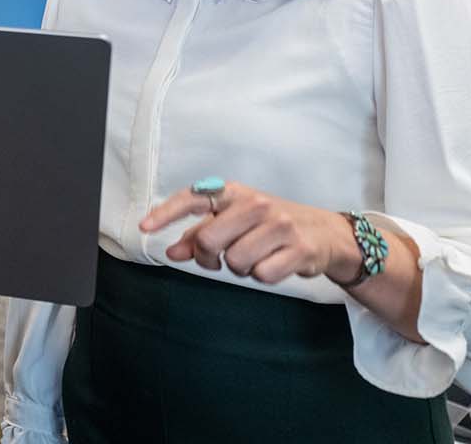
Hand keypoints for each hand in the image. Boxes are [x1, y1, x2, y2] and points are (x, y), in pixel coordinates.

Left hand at [140, 181, 361, 285]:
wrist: (325, 233)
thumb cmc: (270, 226)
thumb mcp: (235, 221)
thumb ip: (200, 234)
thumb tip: (172, 252)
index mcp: (234, 192)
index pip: (193, 197)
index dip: (166, 213)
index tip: (145, 227)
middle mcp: (256, 204)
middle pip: (209, 240)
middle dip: (209, 257)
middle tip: (220, 259)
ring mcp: (280, 225)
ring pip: (235, 261)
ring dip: (239, 268)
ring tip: (255, 257)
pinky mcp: (299, 249)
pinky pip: (262, 275)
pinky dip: (263, 276)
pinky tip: (274, 263)